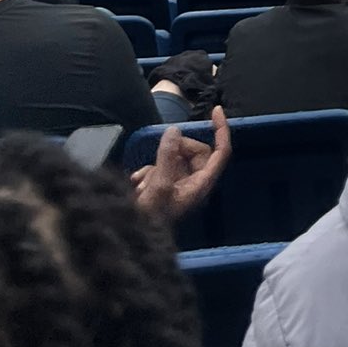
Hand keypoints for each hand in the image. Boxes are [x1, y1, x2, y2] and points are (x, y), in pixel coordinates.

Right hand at [132, 106, 231, 222]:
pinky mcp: (162, 186)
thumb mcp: (158, 187)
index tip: (215, 109)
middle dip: (175, 149)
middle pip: (194, 151)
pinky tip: (135, 184)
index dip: (221, 130)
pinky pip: (159, 167)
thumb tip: (174, 131)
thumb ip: (167, 157)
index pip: (220, 152)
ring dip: (156, 164)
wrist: (126, 237)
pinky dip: (147, 172)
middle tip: (156, 160)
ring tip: (140, 183)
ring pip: (174, 158)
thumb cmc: (147, 218)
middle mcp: (192, 183)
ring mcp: (177, 184)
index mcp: (200, 184)